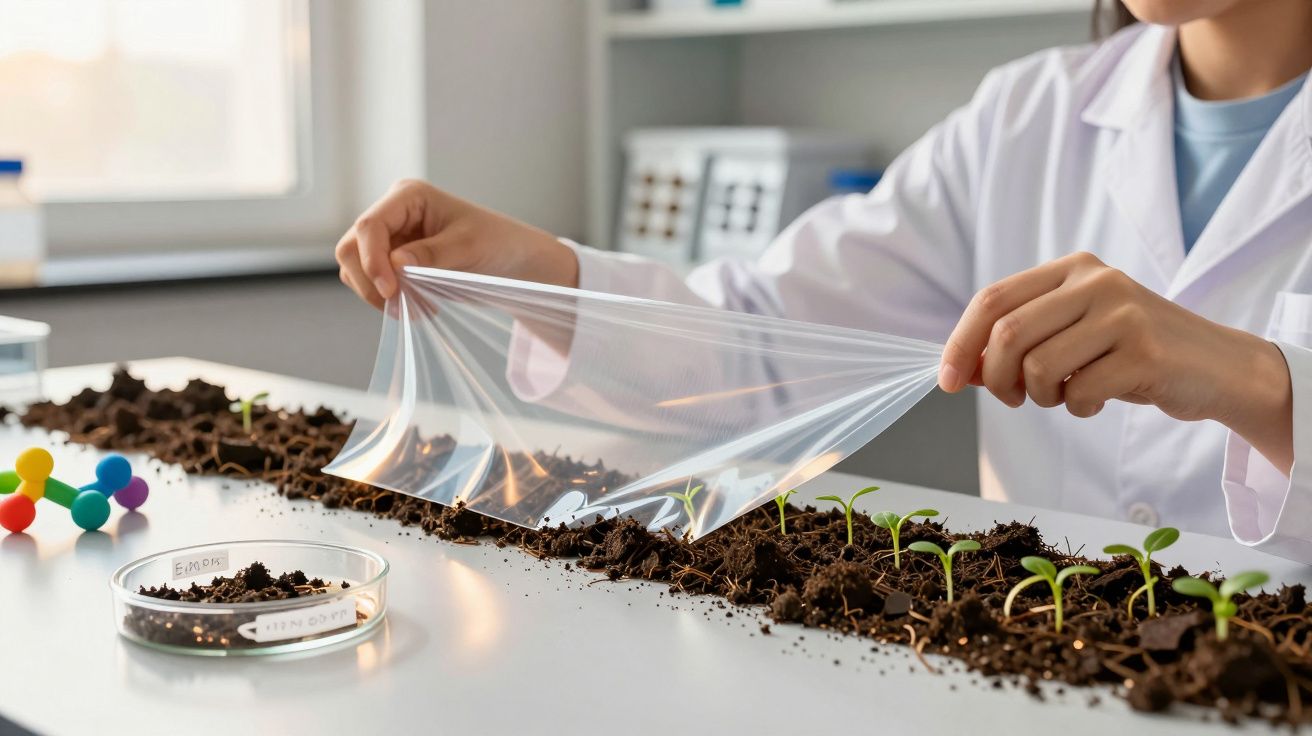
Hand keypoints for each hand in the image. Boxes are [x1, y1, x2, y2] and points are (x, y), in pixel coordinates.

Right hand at [335, 179, 578, 308]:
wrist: (510, 259)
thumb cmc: (495, 242)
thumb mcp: (468, 247)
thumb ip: (431, 255)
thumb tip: (395, 264)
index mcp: (408, 196)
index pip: (370, 226)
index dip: (371, 260)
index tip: (390, 292)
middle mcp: (392, 213)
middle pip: (351, 246)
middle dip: (369, 279)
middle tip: (399, 304)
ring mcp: (389, 237)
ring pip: (355, 267)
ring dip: (378, 293)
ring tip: (416, 308)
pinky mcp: (391, 260)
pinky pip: (371, 282)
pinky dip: (387, 300)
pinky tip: (418, 307)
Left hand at [937, 252, 1293, 471]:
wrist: (1217, 367)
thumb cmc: (1131, 354)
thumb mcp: (1072, 337)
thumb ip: (1019, 345)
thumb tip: (958, 370)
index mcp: (1072, 269)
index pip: (992, 300)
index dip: (961, 343)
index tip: (947, 380)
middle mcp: (1096, 281)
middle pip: (1008, 334)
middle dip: (994, 378)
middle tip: (1010, 398)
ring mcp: (1123, 313)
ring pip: (1039, 366)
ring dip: (1040, 397)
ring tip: (1064, 396)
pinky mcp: (1144, 350)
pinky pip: (1079, 390)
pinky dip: (1078, 406)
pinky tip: (1097, 399)